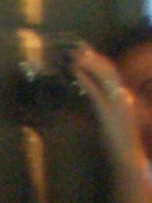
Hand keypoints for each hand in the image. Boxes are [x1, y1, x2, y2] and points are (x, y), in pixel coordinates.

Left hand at [72, 44, 143, 166]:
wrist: (127, 156)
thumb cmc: (116, 141)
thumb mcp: (108, 119)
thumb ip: (101, 106)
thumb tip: (88, 94)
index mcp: (123, 97)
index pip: (112, 73)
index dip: (99, 61)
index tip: (86, 51)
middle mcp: (123, 96)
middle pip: (109, 70)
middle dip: (94, 57)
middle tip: (78, 46)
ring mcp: (118, 103)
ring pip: (105, 76)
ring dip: (90, 64)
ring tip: (76, 54)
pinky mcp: (109, 112)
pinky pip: (96, 92)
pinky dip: (86, 80)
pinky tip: (76, 72)